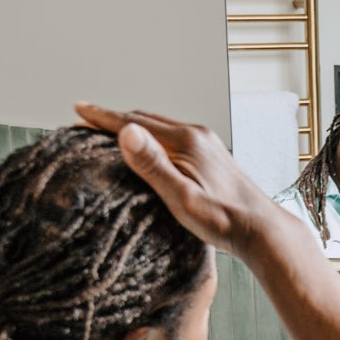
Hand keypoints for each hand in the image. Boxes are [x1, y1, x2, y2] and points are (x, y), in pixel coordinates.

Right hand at [74, 103, 270, 255]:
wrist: (261, 228)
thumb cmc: (222, 220)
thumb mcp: (181, 198)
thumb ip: (153, 165)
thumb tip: (126, 131)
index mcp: (185, 141)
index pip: (134, 123)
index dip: (102, 117)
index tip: (78, 110)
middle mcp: (196, 134)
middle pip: (145, 120)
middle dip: (113, 120)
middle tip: (84, 121)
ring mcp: (206, 143)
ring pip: (160, 127)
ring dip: (133, 127)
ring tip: (108, 132)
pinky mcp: (211, 154)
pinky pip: (172, 137)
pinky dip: (151, 137)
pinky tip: (146, 149)